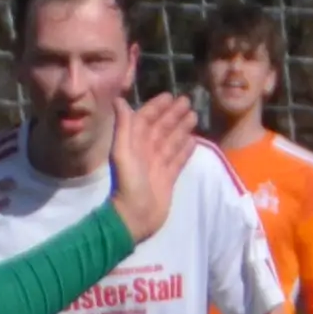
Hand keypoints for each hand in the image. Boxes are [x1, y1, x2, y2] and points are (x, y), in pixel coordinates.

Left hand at [106, 89, 198, 239]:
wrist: (134, 217)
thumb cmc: (128, 184)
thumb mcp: (123, 152)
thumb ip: (123, 126)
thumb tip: (119, 99)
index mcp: (133, 143)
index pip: (146, 119)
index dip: (157, 107)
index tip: (169, 96)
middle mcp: (145, 151)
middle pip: (161, 128)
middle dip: (173, 115)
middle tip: (187, 101)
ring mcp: (157, 165)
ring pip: (171, 141)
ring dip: (181, 128)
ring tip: (194, 116)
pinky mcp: (168, 178)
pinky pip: (178, 159)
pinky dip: (185, 149)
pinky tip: (194, 140)